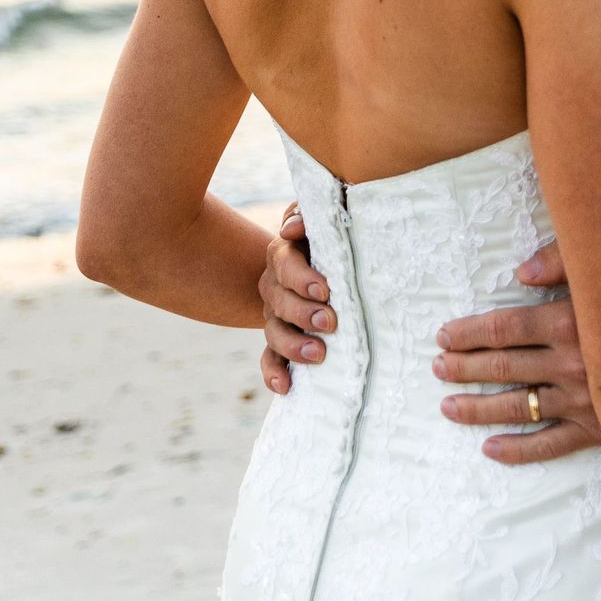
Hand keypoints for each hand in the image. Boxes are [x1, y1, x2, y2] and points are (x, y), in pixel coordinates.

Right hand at [258, 204, 333, 394]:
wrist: (325, 263)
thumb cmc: (330, 236)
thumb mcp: (323, 220)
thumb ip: (309, 214)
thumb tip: (293, 226)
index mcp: (283, 253)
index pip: (284, 263)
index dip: (301, 277)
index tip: (326, 289)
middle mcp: (274, 286)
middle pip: (279, 301)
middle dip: (303, 314)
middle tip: (330, 322)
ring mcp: (274, 315)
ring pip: (274, 332)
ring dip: (294, 345)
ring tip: (319, 355)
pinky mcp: (279, 341)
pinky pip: (269, 359)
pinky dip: (274, 373)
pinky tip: (286, 387)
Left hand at [433, 238, 600, 464]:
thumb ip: (564, 260)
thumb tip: (519, 273)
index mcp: (571, 322)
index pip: (506, 328)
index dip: (470, 333)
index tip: (444, 335)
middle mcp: (572, 364)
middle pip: (505, 367)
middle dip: (465, 368)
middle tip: (436, 368)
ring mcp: (584, 402)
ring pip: (519, 408)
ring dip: (478, 408)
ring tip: (448, 406)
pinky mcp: (599, 431)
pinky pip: (551, 446)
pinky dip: (519, 450)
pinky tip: (490, 449)